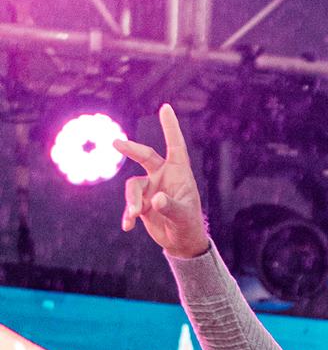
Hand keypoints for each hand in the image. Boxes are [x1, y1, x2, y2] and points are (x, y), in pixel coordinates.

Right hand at [114, 103, 208, 257]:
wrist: (181, 242)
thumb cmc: (189, 226)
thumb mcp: (183, 217)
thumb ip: (171, 207)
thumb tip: (156, 200)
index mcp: (179, 173)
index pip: (175, 146)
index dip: (170, 127)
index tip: (165, 107)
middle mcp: (162, 176)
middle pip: (145, 156)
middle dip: (131, 149)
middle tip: (117, 144)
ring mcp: (150, 188)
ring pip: (133, 186)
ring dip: (132, 200)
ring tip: (134, 214)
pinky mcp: (141, 203)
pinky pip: (129, 205)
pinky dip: (127, 215)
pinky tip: (127, 226)